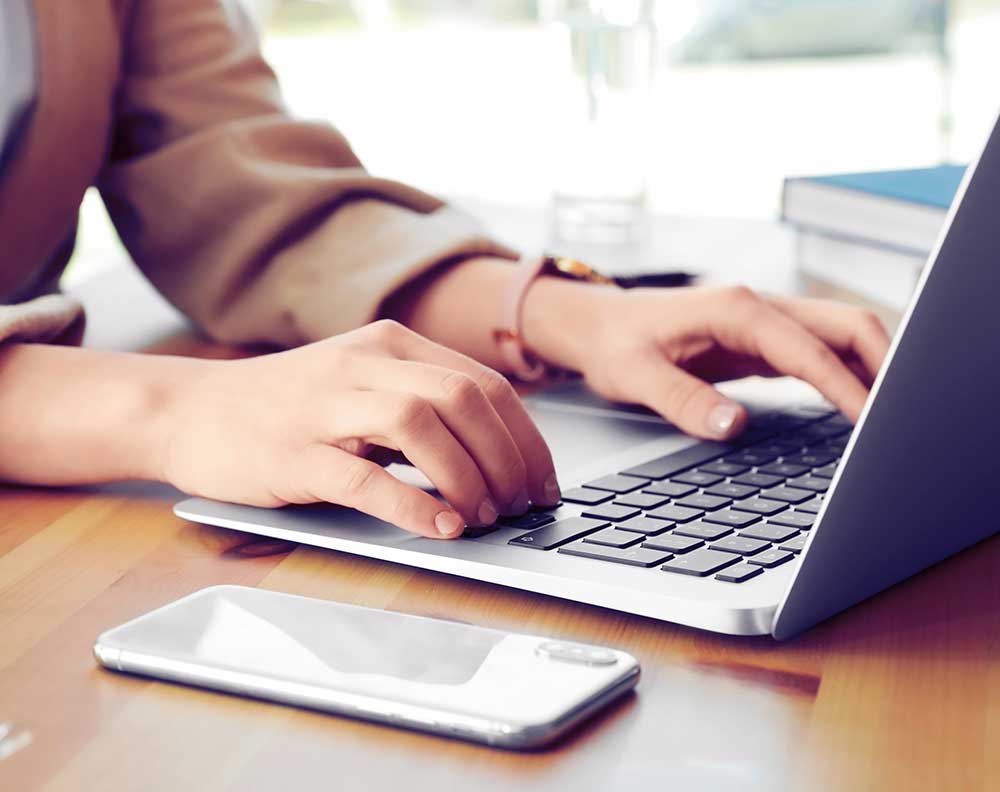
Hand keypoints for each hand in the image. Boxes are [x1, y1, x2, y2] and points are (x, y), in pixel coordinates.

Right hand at [160, 320, 559, 537]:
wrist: (190, 411)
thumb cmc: (287, 407)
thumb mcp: (362, 386)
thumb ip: (421, 406)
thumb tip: (498, 459)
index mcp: (391, 345)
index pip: (484, 384)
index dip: (526, 438)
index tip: (543, 482)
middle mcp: (364, 364)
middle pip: (464, 399)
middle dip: (508, 458)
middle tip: (519, 505)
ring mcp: (325, 406)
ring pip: (422, 425)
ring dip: (467, 475)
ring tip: (483, 515)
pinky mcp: (293, 453)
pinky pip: (364, 477)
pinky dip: (413, 504)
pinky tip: (441, 527)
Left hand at [528, 284, 891, 439]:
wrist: (597, 324)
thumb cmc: (614, 344)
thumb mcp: (634, 376)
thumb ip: (682, 400)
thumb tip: (732, 426)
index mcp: (734, 309)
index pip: (807, 348)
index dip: (844, 385)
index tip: (869, 422)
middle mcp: (758, 307)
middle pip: (846, 325)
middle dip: (883, 364)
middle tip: (900, 417)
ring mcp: (764, 321)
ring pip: (840, 334)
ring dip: (871, 367)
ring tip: (890, 416)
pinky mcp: (761, 340)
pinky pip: (818, 351)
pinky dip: (846, 373)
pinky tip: (856, 405)